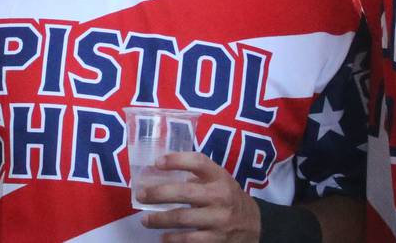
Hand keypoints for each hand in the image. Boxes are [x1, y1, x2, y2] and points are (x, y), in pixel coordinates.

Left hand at [139, 151, 259, 241]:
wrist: (254, 224)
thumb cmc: (227, 196)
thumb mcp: (218, 179)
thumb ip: (196, 175)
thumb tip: (158, 173)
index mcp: (220, 176)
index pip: (198, 162)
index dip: (176, 160)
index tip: (157, 163)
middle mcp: (220, 196)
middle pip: (185, 192)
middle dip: (159, 194)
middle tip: (141, 195)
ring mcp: (219, 220)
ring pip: (183, 219)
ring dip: (160, 219)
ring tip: (145, 219)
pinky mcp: (217, 240)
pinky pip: (190, 240)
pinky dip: (173, 239)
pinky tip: (162, 237)